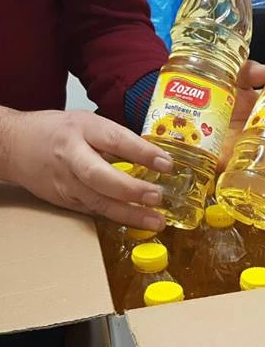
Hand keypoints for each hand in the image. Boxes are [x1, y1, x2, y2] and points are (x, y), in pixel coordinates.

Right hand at [2, 108, 172, 230]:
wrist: (14, 146)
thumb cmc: (59, 132)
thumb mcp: (89, 124)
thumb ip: (118, 140)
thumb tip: (157, 157)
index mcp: (83, 130)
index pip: (116, 140)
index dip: (142, 153)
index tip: (166, 164)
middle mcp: (72, 156)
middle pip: (100, 176)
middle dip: (132, 190)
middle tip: (158, 197)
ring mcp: (67, 183)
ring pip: (99, 202)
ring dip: (130, 215)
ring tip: (157, 222)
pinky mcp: (67, 201)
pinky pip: (95, 211)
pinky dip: (118, 218)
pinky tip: (139, 223)